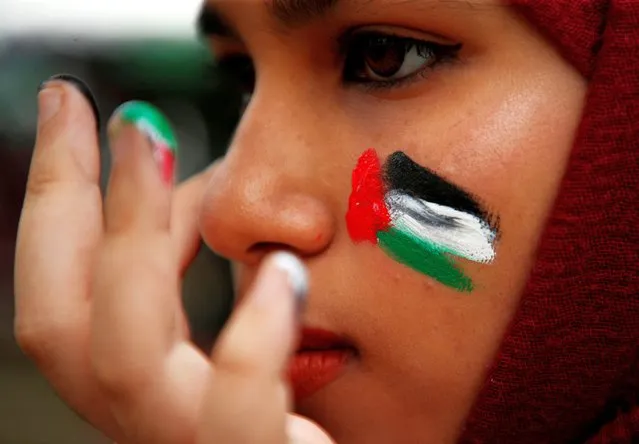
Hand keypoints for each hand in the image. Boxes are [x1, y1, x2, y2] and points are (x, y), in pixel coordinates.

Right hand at [14, 75, 333, 443]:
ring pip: (126, 362)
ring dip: (138, 246)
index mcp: (145, 377)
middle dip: (73, 204)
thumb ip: (208, 257)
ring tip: (170, 155)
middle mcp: (149, 418)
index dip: (56, 196)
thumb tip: (191, 179)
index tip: (68, 105)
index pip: (65, 290)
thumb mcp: (250, 312)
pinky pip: (236, 417)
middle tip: (125, 117)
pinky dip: (252, 342)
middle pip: (62, 322)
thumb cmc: (308, 392)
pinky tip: (285, 275)